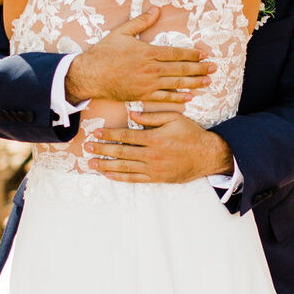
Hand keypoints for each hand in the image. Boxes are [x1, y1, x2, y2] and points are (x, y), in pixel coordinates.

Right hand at [65, 7, 212, 105]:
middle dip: (199, 69)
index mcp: (148, 52)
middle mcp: (151, 69)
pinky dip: (177, 97)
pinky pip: (164, 98)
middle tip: (214, 68)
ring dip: (194, 83)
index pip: (176, 53)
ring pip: (176, 84)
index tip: (204, 55)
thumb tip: (155, 10)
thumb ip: (141, 22)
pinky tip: (189, 97)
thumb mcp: (122, 32)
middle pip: (181, 69)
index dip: (192, 54)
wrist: (90, 74)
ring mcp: (148, 84)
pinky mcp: (142, 95)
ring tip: (208, 82)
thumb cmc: (104, 53)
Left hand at [88, 112, 233, 183]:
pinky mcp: (156, 178)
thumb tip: (133, 115)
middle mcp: (151, 154)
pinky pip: (134, 179)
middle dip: (102, 150)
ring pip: (124, 167)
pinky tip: (108, 174)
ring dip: (106, 165)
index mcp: (154, 138)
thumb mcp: (175, 119)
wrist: (207, 156)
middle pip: (121, 152)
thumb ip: (153, 117)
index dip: (109, 134)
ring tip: (91, 163)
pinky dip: (120, 177)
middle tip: (87, 148)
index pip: (126, 136)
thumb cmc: (191, 135)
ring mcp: (153, 168)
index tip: (96, 133)